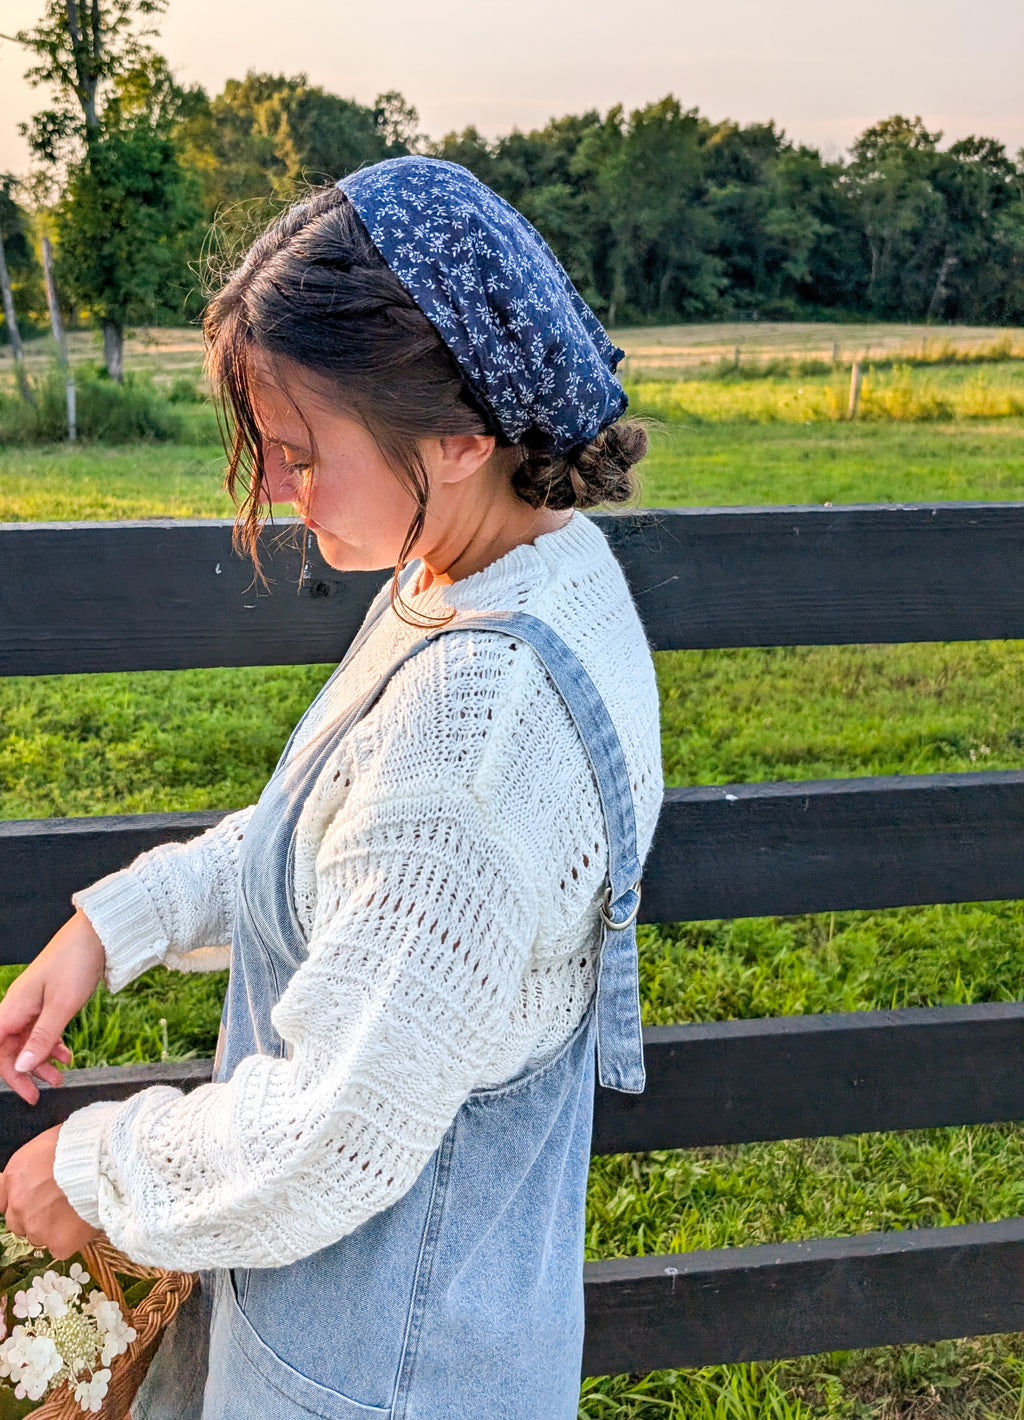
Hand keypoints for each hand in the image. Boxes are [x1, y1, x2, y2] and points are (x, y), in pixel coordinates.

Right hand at [0, 910, 104, 1104]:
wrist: (98, 933)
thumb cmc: (77, 962)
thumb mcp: (62, 1005)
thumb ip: (41, 1038)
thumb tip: (20, 1067)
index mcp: (14, 1006)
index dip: (8, 1072)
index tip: (27, 1091)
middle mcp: (19, 1005)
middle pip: (11, 1047)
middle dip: (27, 1070)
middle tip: (46, 1090)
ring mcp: (34, 1002)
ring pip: (29, 1039)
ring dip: (42, 1059)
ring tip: (61, 1076)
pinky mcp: (49, 999)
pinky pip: (43, 1028)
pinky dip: (52, 1043)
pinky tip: (66, 1054)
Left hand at [0, 1126, 101, 1258]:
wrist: (103, 1160)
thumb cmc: (80, 1142)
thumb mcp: (47, 1142)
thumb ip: (34, 1165)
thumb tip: (39, 1172)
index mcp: (14, 1177)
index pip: (3, 1202)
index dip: (19, 1203)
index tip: (32, 1201)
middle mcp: (19, 1205)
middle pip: (19, 1223)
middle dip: (36, 1217)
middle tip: (60, 1205)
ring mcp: (37, 1227)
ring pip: (40, 1237)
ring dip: (53, 1229)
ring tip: (77, 1213)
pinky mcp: (59, 1242)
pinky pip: (61, 1248)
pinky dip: (71, 1239)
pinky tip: (85, 1223)